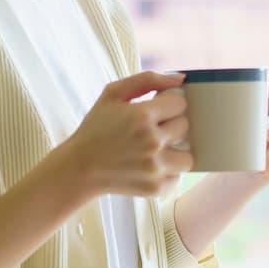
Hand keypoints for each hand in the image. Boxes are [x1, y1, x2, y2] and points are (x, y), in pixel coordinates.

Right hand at [63, 70, 193, 198]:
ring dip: (175, 152)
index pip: (180, 104)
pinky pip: (178, 177)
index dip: (167, 104)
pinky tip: (149, 166)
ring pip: (188, 156)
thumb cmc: (97, 126)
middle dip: (170, 125)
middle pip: (184, 127)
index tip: (155, 110)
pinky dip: (167, 173)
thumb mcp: (113, 93)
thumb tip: (181, 79)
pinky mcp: (156, 188)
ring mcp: (155, 168)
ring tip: (155, 150)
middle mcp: (152, 142)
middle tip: (150, 130)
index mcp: (142, 116)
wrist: (80, 168)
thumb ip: (147, 79)